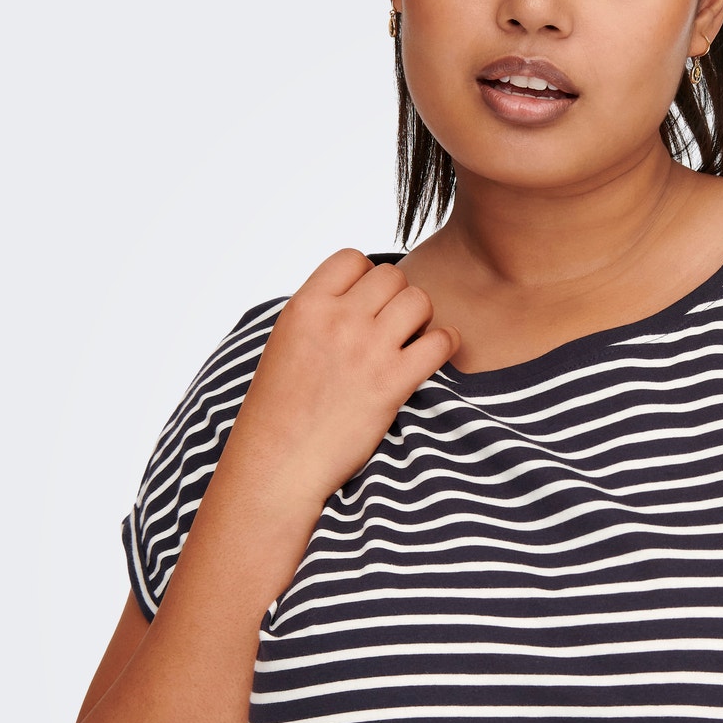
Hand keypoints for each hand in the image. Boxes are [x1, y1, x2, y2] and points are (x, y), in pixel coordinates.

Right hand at [224, 249, 459, 509]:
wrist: (279, 463)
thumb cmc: (278, 412)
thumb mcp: (285, 344)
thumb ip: (318, 314)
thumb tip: (356, 297)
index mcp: (305, 306)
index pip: (353, 259)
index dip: (366, 278)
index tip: (366, 305)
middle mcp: (337, 319)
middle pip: (392, 277)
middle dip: (397, 299)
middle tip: (392, 329)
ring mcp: (367, 349)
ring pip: (419, 301)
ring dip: (421, 320)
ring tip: (410, 343)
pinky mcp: (393, 382)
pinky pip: (440, 341)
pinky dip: (444, 345)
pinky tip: (431, 359)